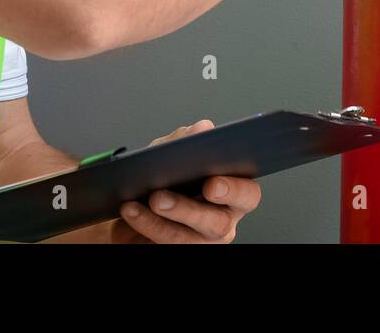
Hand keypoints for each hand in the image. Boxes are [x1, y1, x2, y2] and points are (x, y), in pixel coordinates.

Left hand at [107, 119, 260, 243]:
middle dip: (188, 210)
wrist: (134, 201)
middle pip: (218, 223)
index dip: (234, 191)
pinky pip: (165, 245)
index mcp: (232, 192)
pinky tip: (131, 211)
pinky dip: (145, 225)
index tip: (211, 184)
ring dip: (159, 221)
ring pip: (188, 239)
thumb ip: (186, 139)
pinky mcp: (180, 251)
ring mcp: (201, 241)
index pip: (248, 194)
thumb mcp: (171, 152)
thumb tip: (203, 129)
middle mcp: (222, 220)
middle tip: (160, 197)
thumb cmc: (163, 175)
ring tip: (139, 203)